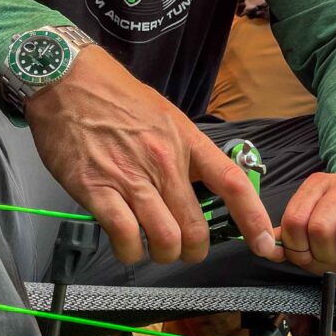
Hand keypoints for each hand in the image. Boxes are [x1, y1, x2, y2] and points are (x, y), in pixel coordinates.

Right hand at [25, 46, 283, 265]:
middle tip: (186, 249)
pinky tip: (128, 244)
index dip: (253, 218)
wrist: (70, 81)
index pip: (232, 184)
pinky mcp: (97, 189)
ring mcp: (131, 177)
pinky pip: (124, 236)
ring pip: (166, 239)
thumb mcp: (168, 118)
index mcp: (188, 142)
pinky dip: (130, 251)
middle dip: (195, 250)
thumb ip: (188, 152)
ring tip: (156, 248)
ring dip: (164, 254)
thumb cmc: (120, 99)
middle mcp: (166, 162)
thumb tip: (207, 184)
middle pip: (196, 226)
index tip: (264, 243)